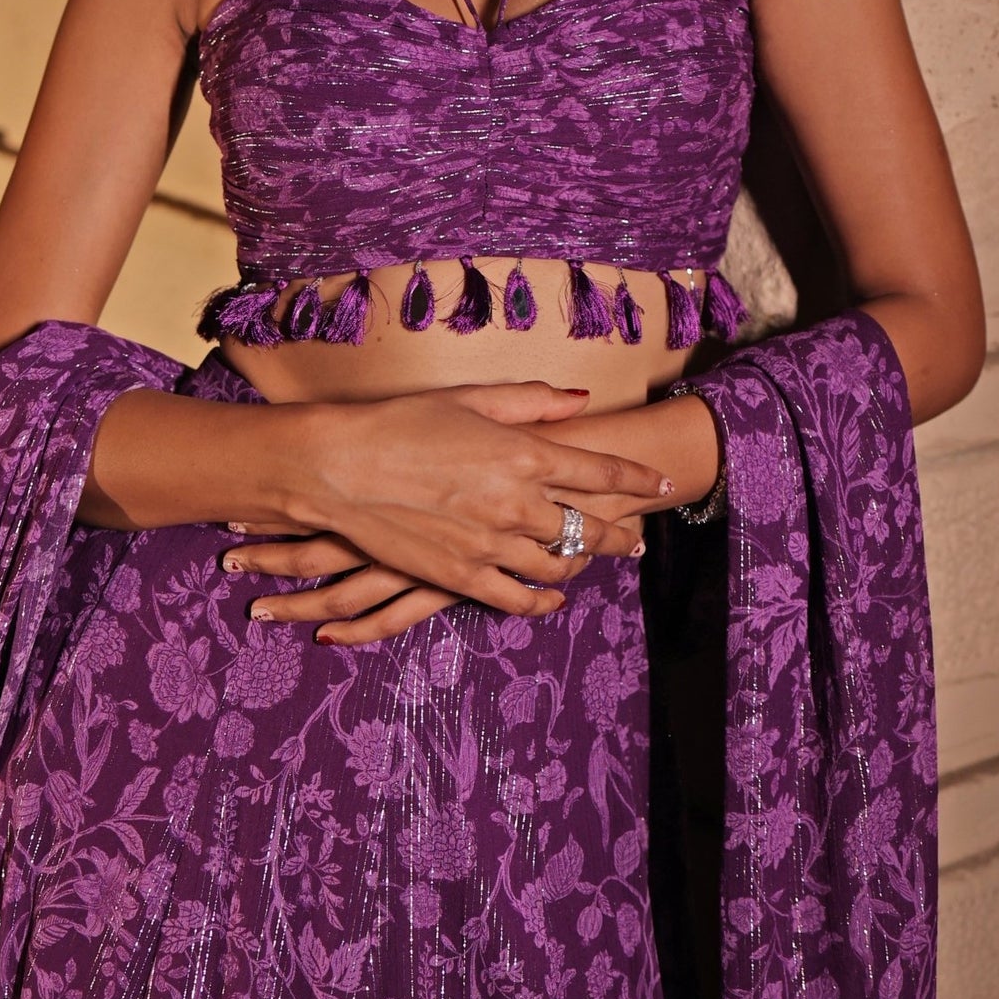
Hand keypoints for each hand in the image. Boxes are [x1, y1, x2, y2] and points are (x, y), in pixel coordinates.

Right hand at [218, 379, 670, 643]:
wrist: (339, 468)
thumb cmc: (400, 423)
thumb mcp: (470, 399)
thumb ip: (530, 402)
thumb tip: (581, 398)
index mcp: (523, 453)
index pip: (600, 470)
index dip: (635, 477)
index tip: (660, 482)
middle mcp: (517, 503)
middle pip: (589, 525)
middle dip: (620, 530)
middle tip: (636, 534)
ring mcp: (491, 545)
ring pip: (559, 563)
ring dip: (586, 562)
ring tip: (600, 561)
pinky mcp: (461, 577)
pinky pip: (518, 598)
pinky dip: (542, 600)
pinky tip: (553, 597)